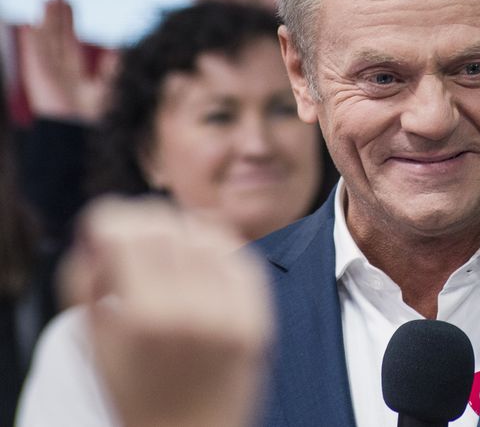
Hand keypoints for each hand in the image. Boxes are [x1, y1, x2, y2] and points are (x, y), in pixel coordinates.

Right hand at [18, 0, 116, 122]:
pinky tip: (31, 24)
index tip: (68, 2)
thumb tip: (120, 49)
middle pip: (56, 34)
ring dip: (46, 19)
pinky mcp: (39, 78)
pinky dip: (33, 40)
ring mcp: (46, 71)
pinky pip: (35, 55)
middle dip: (56, 14)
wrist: (76, 132)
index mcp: (72, 70)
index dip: (68, 20)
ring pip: (46, 39)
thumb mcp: (106, 88)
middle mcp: (57, 68)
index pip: (68, 39)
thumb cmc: (90, 117)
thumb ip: (111, 69)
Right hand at [64, 199, 273, 426]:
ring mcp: (231, 315)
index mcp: (143, 319)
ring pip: (209, 235)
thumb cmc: (137, 395)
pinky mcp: (259, 318)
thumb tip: (96, 232)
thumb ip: (87, 284)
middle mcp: (192, 312)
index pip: (129, 235)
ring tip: (168, 241)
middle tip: (134, 228)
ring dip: (183, 227)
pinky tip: (203, 253)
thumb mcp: (94, 344)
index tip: (105, 223)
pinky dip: (220, 246)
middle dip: (145, 219)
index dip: (113, 219)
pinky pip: (243, 258)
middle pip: (169, 227)